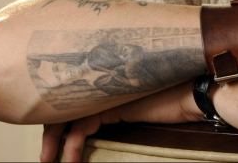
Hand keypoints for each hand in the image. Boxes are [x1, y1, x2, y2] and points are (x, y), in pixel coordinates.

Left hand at [40, 80, 201, 162]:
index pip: (72, 97)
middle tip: (45, 155)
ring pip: (66, 116)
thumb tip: (99, 127)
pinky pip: (80, 127)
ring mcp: (105, 92)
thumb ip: (121, 108)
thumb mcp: (142, 106)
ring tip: (50, 161)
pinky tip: (69, 160)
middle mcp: (102, 84)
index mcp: (107, 82)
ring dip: (53, 142)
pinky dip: (70, 146)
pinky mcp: (109, 105)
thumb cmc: (175, 99)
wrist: (192, 94)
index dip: (57, 117)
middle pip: (63, 105)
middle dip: (49, 132)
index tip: (51, 140)